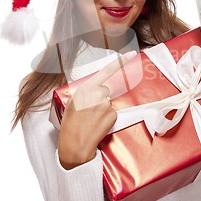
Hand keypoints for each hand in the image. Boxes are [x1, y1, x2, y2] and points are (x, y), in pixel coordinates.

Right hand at [58, 51, 135, 169]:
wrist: (74, 145)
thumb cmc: (70, 125)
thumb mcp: (71, 103)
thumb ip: (84, 93)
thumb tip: (95, 89)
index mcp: (85, 88)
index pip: (105, 71)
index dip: (119, 62)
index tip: (130, 55)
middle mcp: (96, 93)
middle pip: (106, 90)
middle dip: (101, 99)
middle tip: (89, 112)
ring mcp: (105, 104)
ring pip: (109, 103)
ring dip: (103, 110)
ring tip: (91, 121)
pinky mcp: (112, 114)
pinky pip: (112, 113)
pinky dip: (107, 119)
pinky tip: (97, 125)